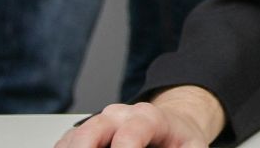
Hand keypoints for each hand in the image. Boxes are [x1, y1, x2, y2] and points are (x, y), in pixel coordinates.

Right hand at [52, 90, 221, 147]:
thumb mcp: (192, 147)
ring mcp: (99, 122)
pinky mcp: (85, 133)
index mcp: (148, 118)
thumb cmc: (179, 139)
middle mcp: (119, 116)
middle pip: (92, 130)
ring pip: (74, 138)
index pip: (131, 133)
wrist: (172, 124)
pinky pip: (67, 143)